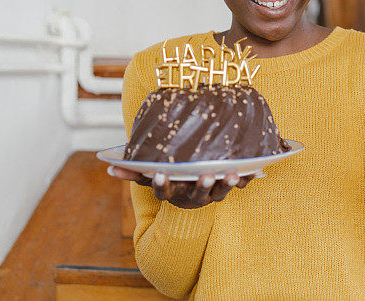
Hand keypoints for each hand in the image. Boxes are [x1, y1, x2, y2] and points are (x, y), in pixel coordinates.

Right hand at [108, 166, 255, 208]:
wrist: (192, 193)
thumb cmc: (171, 178)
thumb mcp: (151, 176)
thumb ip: (133, 172)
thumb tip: (110, 168)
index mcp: (173, 191)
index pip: (164, 190)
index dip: (161, 183)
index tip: (159, 172)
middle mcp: (193, 196)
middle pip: (197, 194)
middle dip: (200, 186)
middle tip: (203, 176)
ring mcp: (212, 193)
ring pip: (220, 192)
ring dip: (226, 184)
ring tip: (231, 174)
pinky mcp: (228, 188)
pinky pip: (240, 185)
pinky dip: (247, 179)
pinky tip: (255, 170)